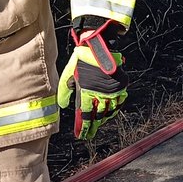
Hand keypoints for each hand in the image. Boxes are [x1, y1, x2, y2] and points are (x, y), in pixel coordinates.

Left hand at [57, 19, 127, 139]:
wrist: (98, 47)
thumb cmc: (81, 59)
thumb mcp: (68, 75)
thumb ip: (64, 91)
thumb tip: (62, 105)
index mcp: (87, 92)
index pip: (86, 115)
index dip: (84, 127)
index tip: (82, 135)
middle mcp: (101, 94)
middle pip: (98, 116)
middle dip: (93, 127)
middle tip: (90, 134)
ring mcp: (112, 90)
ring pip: (109, 111)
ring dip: (103, 118)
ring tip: (98, 123)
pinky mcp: (120, 85)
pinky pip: (119, 102)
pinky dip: (115, 109)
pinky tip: (111, 111)